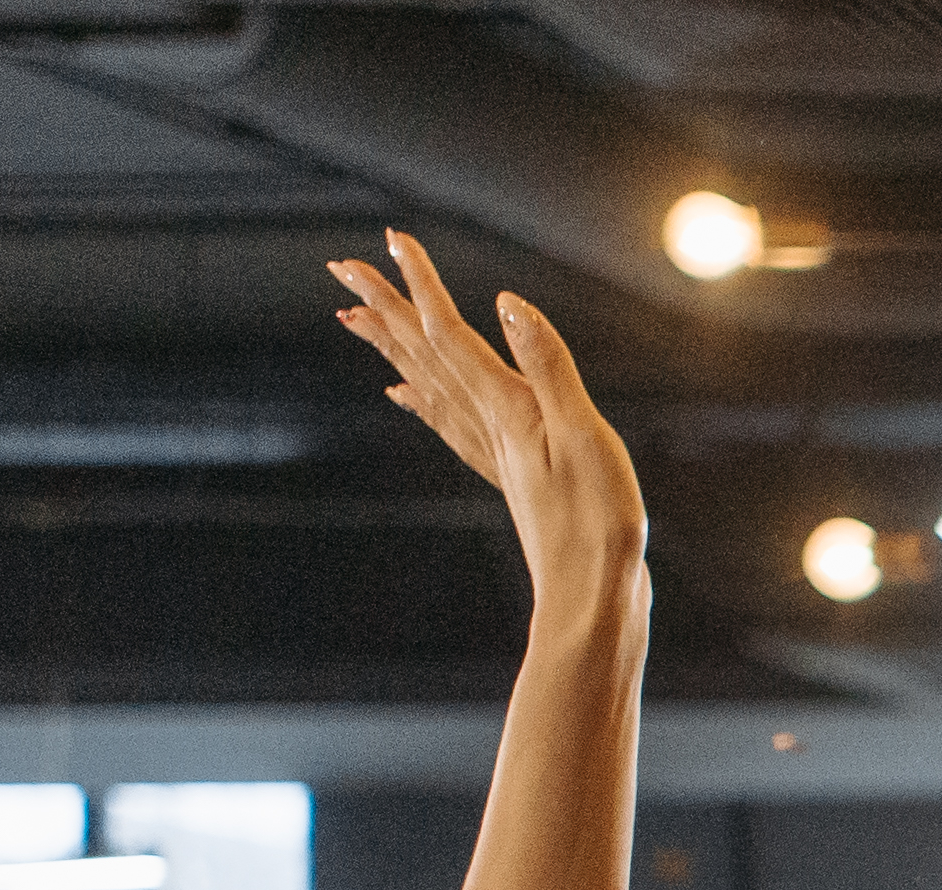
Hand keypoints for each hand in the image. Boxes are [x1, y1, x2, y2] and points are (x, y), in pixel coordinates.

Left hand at [330, 235, 644, 602]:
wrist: (593, 597)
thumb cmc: (598, 523)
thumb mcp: (583, 436)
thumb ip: (548, 368)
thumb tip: (506, 304)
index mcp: (507, 409)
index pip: (450, 333)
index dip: (421, 283)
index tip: (392, 239)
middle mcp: (488, 426)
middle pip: (423, 355)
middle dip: (384, 307)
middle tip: (343, 268)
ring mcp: (493, 452)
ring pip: (426, 385)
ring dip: (392, 346)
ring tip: (355, 318)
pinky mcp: (507, 474)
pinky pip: (446, 424)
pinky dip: (419, 399)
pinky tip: (402, 393)